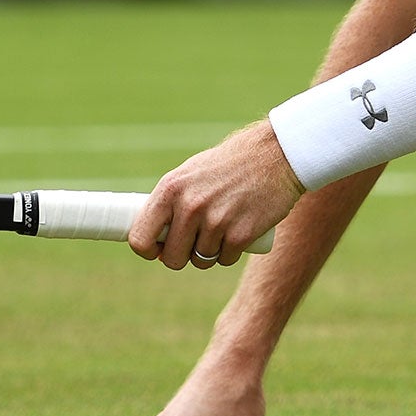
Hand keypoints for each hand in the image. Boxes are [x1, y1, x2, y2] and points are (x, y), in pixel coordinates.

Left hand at [132, 119, 303, 270]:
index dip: (149, 250)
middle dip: (183, 255)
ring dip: (210, 252)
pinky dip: (231, 251)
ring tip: (222, 228)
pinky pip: (225, 259)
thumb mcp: (191, 173)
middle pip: (172, 258)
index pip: (139, 238)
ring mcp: (215, 221)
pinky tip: (239, 230)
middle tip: (197, 239)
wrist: (276, 155)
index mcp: (170, 189)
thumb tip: (153, 238)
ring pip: (201, 260)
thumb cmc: (230, 164)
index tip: (159, 249)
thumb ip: (171, 201)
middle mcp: (190, 206)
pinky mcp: (240, 234)